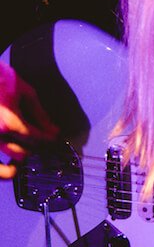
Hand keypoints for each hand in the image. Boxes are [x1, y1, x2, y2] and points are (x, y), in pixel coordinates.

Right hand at [0, 62, 58, 178]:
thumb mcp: (26, 93)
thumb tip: (53, 130)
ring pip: (6, 159)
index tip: (55, 138)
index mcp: (8, 123)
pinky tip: (11, 164)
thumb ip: (40, 115)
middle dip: (36, 148)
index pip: (35, 139)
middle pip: (22, 152)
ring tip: (29, 149)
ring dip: (20, 156)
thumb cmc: (1, 79)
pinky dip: (2, 167)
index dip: (48, 139)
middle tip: (44, 142)